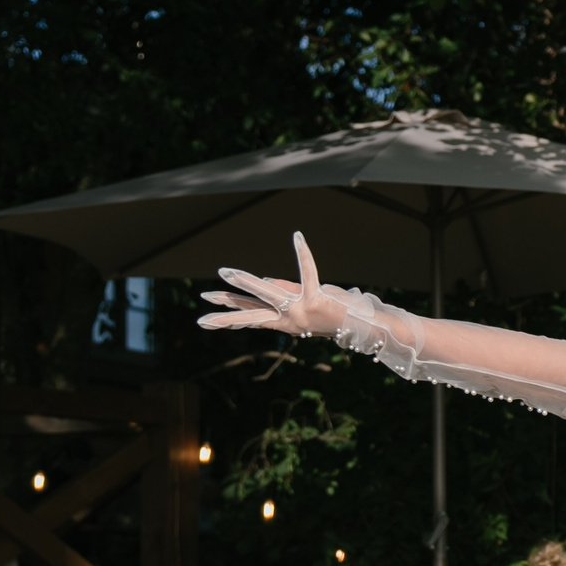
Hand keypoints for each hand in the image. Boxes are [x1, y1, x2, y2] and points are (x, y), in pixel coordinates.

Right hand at [196, 230, 354, 337]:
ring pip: (269, 293)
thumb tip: (265, 281)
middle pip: (251, 314)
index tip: (206, 321)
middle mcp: (290, 320)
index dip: (229, 319)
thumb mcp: (306, 305)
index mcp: (285, 324)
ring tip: (226, 271)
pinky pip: (308, 271)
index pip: (252, 320)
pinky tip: (297, 238)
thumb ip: (285, 293)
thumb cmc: (336, 314)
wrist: (363, 328)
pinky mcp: (317, 299)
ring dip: (247, 281)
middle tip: (202, 310)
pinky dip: (303, 253)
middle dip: (227, 310)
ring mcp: (301, 311)